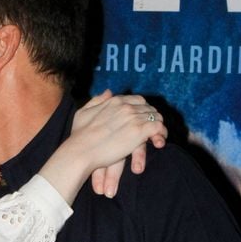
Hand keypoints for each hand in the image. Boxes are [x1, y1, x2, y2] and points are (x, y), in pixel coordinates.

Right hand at [39, 91, 166, 204]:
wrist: (81, 150)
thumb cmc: (79, 135)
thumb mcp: (83, 112)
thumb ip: (96, 100)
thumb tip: (108, 91)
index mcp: (114, 101)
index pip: (138, 100)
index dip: (143, 109)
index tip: (142, 118)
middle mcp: (126, 106)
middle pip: (148, 108)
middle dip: (152, 118)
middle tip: (152, 129)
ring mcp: (133, 117)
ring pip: (156, 117)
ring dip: (158, 126)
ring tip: (158, 136)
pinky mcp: (139, 131)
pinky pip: (158, 127)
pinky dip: (161, 133)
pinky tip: (159, 142)